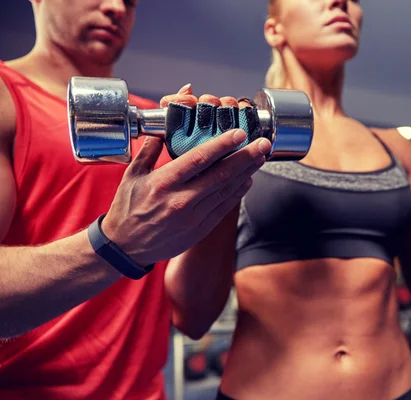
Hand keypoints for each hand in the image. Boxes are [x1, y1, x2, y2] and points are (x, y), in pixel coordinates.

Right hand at [101, 84, 271, 265]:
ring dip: (247, 172)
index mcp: (164, 183)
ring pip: (227, 191)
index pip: (199, 159)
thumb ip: (149, 149)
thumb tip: (163, 125)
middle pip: (221, 175)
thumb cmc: (128, 208)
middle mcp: (181, 200)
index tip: (239, 133)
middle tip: (264, 143)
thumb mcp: (132, 175)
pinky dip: (238, 192)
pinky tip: (248, 179)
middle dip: (246, 157)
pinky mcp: (200, 229)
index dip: (222, 145)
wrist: (126, 247)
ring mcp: (193, 217)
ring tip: (261, 157)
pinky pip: (224, 207)